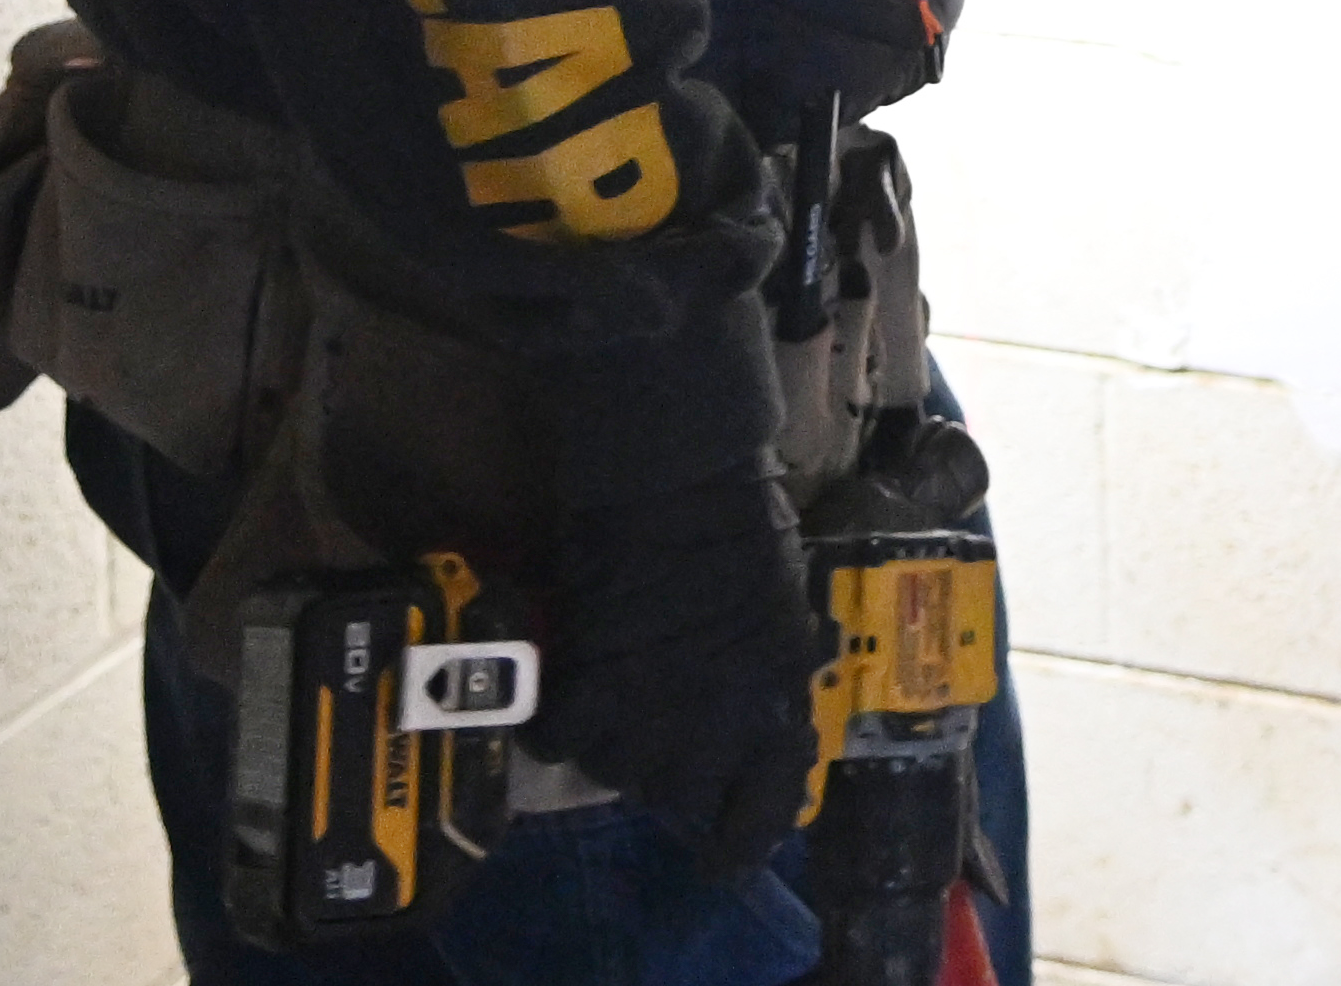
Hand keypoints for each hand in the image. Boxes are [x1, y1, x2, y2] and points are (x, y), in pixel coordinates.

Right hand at [531, 469, 832, 879]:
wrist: (681, 483)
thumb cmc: (744, 528)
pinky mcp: (591, 689)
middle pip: (678, 799)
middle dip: (667, 778)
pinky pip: (561, 740)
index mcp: (778, 707)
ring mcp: (652, 715)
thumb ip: (774, 677)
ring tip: (610, 708)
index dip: (739, 843)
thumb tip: (767, 717)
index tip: (720, 856)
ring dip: (612, 748)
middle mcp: (718, 730)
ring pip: (616, 774)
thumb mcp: (785, 613)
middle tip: (655, 740)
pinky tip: (560, 700)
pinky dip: (555, 724)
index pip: (765, 811)